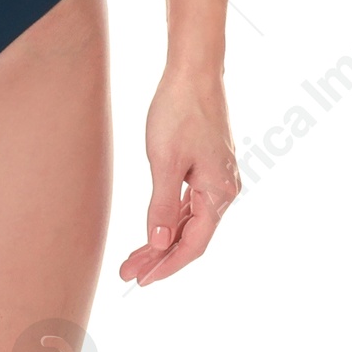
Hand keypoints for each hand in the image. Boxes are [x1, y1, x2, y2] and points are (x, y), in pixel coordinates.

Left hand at [119, 71, 239, 286]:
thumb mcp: (164, 161)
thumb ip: (163, 206)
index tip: (140, 280)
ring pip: (190, 222)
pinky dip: (171, 220)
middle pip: (192, 237)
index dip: (167, 265)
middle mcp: (225, 190)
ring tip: (134, 258)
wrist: (194, 71)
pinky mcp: (208, 168)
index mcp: (220, 192)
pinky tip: (154, 231)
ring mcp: (218, 179)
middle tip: (127, 274)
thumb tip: (160, 244)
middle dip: (160, 258)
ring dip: (163, 241)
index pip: (194, 244)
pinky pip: (191, 205)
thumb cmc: (178, 111)